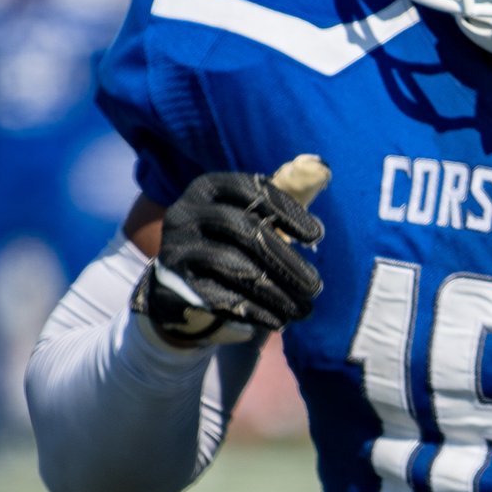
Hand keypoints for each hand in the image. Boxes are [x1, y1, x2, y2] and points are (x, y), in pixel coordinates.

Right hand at [133, 156, 331, 346]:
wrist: (176, 284)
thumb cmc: (227, 242)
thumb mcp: (248, 214)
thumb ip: (282, 197)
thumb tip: (320, 170)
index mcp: (207, 188)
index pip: (251, 189)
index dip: (286, 211)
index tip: (316, 236)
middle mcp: (186, 212)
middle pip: (245, 230)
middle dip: (286, 260)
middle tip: (315, 286)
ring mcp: (175, 248)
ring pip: (234, 266)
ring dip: (275, 291)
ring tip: (303, 309)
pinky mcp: (172, 283)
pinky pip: (219, 297)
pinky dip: (254, 310)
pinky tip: (278, 320)